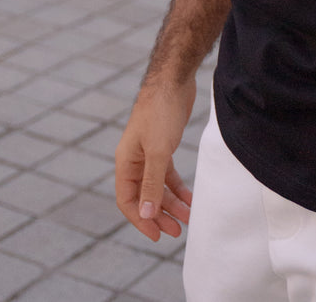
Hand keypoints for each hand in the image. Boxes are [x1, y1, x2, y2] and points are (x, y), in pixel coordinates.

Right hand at [115, 79, 195, 240]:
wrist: (174, 79)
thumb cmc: (161, 111)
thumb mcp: (158, 151)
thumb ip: (152, 183)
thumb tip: (146, 214)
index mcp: (125, 161)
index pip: (127, 200)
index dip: (140, 220)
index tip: (157, 235)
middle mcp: (134, 159)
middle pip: (143, 196)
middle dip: (159, 215)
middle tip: (177, 232)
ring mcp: (149, 153)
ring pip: (158, 187)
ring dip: (171, 203)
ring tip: (188, 218)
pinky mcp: (164, 146)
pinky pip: (168, 174)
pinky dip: (178, 187)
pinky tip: (190, 198)